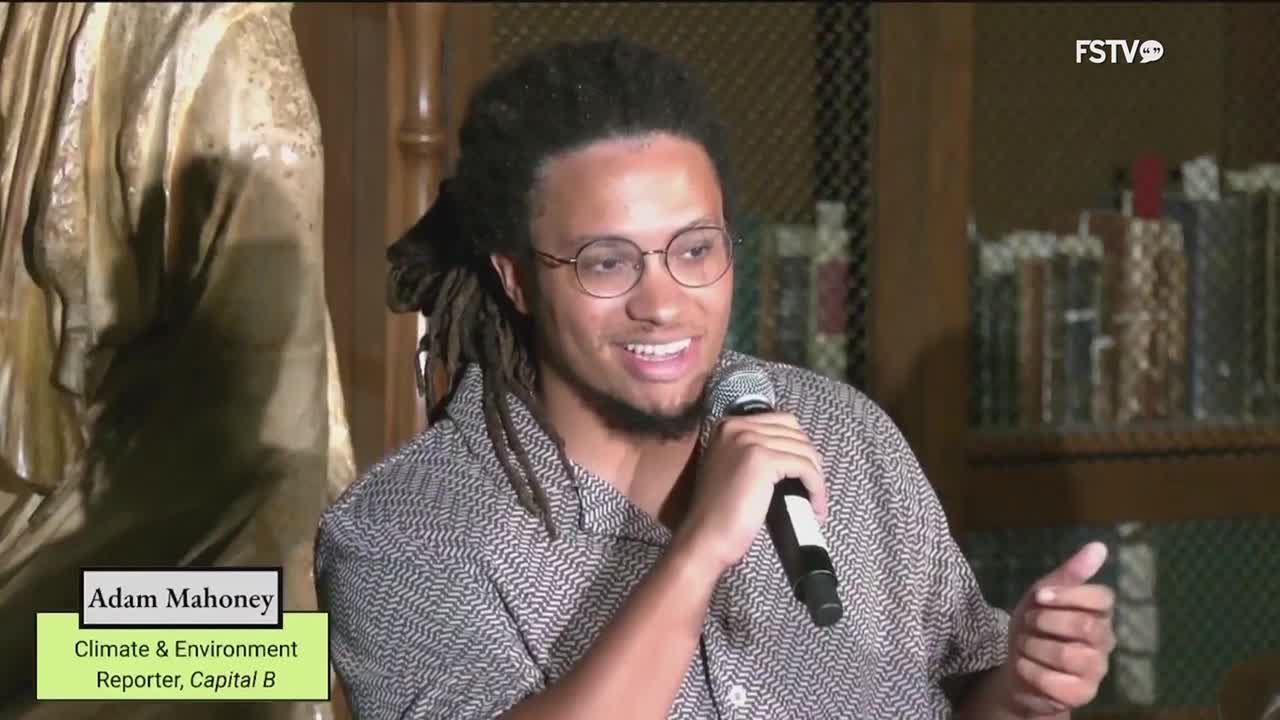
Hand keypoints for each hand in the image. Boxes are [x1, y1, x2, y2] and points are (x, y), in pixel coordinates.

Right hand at [673, 412, 826, 578]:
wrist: (706, 536)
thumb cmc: (719, 511)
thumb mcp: (732, 467)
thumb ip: (754, 452)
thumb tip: (793, 452)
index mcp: (728, 426)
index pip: (780, 422)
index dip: (798, 447)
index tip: (805, 473)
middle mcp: (736, 426)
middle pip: (795, 432)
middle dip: (811, 460)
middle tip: (813, 487)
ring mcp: (749, 441)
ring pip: (803, 451)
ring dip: (816, 477)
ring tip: (815, 501)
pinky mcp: (762, 460)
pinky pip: (805, 468)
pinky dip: (816, 487)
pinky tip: (816, 507)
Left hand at [1003, 542, 1115, 716]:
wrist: (1018, 670)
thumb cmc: (1034, 628)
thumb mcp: (1044, 596)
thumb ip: (1070, 573)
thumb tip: (1099, 546)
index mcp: (1099, 613)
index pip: (1103, 598)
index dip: (1069, 595)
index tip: (1040, 596)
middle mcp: (1105, 641)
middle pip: (1084, 625)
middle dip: (1046, 621)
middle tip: (1029, 623)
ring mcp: (1096, 670)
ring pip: (1067, 654)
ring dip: (1033, 646)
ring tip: (1026, 645)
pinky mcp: (1081, 695)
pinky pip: (1053, 681)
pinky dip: (1029, 670)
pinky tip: (1026, 666)